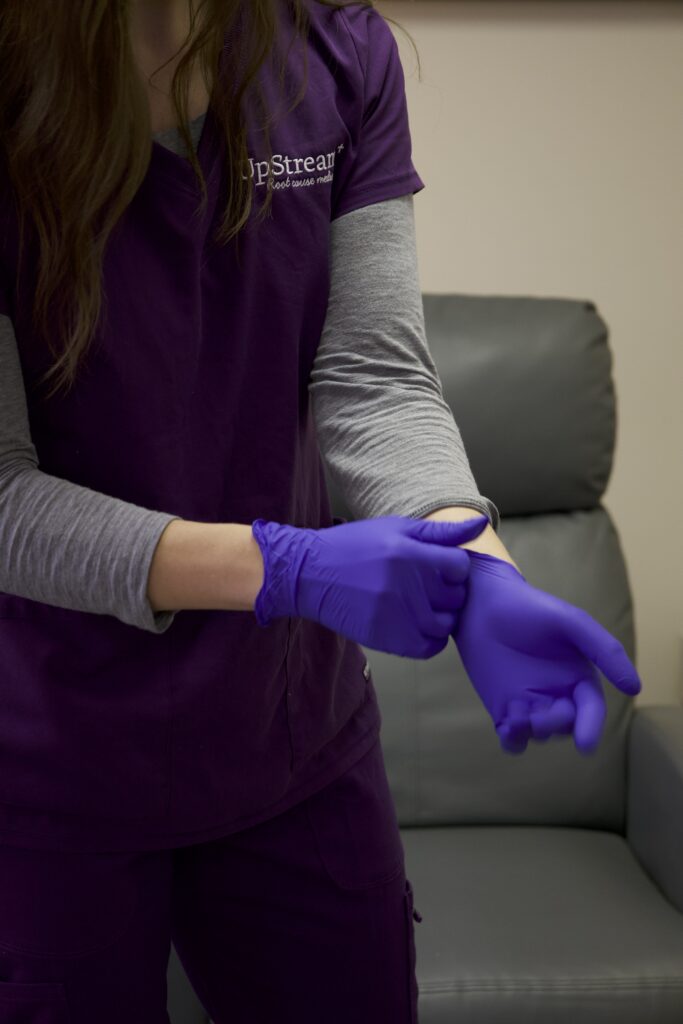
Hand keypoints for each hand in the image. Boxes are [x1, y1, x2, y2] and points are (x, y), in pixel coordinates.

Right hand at [252, 513, 488, 657]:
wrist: (310, 574)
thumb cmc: (355, 546)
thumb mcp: (395, 528)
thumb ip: (439, 532)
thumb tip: (481, 525)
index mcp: (409, 553)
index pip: (460, 566)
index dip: (454, 567)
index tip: (439, 567)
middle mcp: (405, 585)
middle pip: (456, 597)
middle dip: (449, 591)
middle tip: (429, 587)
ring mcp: (396, 615)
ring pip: (445, 624)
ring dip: (441, 616)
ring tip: (422, 605)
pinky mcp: (386, 638)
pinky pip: (429, 647)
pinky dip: (430, 638)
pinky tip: (417, 624)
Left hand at [451, 551, 640, 754]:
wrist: (482, 604)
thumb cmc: (531, 609)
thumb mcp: (572, 622)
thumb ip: (604, 650)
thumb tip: (635, 688)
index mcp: (579, 678)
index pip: (591, 710)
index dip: (590, 728)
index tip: (585, 745)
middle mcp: (558, 695)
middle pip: (565, 726)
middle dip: (554, 726)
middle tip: (536, 717)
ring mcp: (530, 705)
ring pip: (540, 735)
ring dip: (532, 733)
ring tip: (516, 718)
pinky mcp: (503, 710)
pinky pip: (513, 739)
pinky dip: (512, 741)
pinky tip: (506, 726)